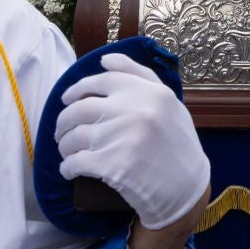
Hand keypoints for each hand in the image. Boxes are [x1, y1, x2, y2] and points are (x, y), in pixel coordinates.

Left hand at [55, 54, 209, 229]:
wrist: (187, 188)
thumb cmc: (177, 145)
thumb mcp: (169, 103)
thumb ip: (141, 76)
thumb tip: (105, 60)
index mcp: (150, 92)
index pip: (102, 80)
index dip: (78, 88)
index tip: (67, 99)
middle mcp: (135, 110)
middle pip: (81, 109)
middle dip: (64, 121)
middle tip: (62, 131)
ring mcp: (121, 137)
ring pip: (74, 136)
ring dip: (65, 145)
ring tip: (68, 151)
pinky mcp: (112, 165)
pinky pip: (75, 162)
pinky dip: (67, 167)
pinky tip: (70, 170)